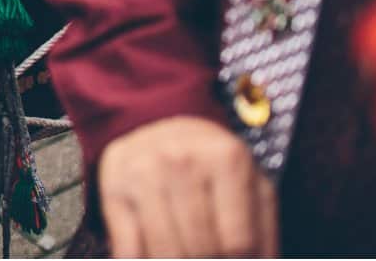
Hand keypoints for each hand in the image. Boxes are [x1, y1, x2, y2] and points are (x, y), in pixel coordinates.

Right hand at [98, 116, 277, 257]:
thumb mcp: (251, 187)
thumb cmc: (212, 167)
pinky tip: (153, 252)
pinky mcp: (112, 185)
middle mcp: (180, 158)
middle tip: (208, 253)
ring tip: (185, 251)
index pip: (238, 242)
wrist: (159, 128)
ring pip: (166, 252)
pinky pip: (129, 249)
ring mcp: (142, 170)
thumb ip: (263, 230)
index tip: (234, 256)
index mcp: (226, 158)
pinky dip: (143, 260)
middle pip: (202, 248)